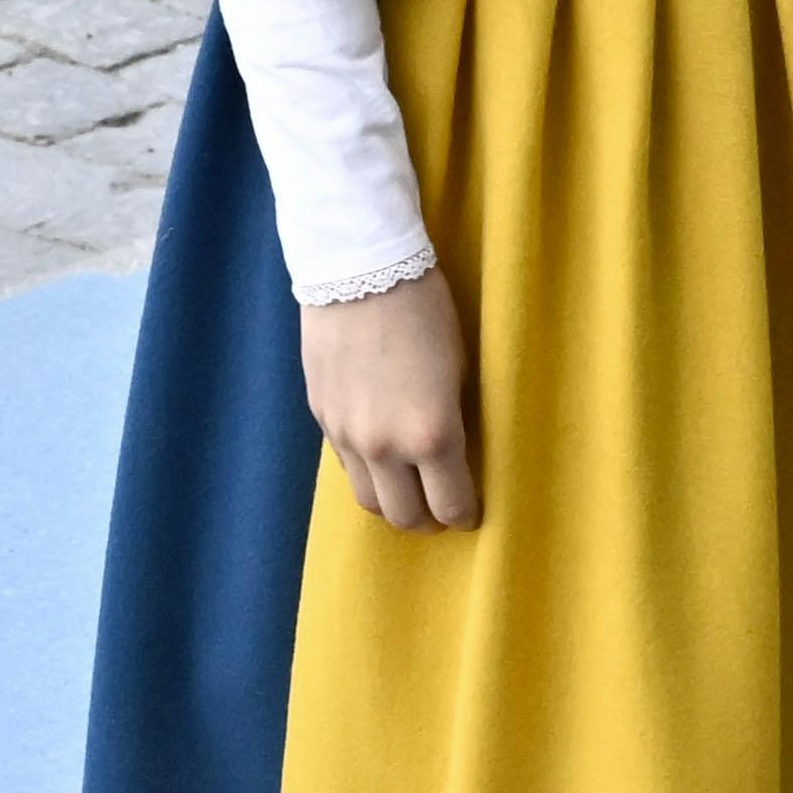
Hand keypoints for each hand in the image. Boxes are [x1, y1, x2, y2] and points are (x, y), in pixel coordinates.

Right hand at [305, 272, 477, 532]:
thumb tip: (453, 451)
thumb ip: (453, 419)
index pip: (450, 503)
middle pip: (404, 515)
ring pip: (368, 499)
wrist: (360, 272)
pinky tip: (382, 459)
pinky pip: (346, 465)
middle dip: (428, 519)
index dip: (464, 515)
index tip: (471, 513)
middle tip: (442, 509)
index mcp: (431, 434)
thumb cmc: (426, 311)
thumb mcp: (461, 368)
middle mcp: (385, 446)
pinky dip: (367, 472)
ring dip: (393, 503)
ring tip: (411, 493)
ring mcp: (346, 435)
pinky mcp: (321, 418)